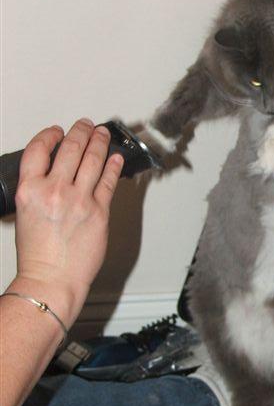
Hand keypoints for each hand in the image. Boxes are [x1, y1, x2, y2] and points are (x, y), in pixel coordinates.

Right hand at [11, 119, 123, 325]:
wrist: (52, 280)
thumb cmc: (37, 255)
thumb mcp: (25, 214)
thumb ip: (39, 190)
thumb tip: (54, 174)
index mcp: (29, 190)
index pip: (38, 150)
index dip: (49, 135)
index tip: (57, 131)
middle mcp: (54, 191)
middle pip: (70, 149)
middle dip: (80, 132)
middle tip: (85, 125)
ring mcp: (79, 200)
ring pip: (93, 160)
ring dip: (99, 142)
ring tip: (102, 133)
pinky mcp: (100, 211)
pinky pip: (109, 182)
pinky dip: (114, 166)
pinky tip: (116, 158)